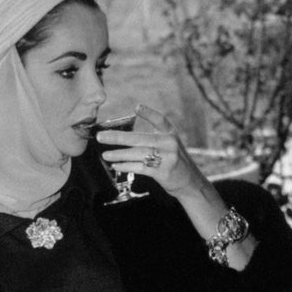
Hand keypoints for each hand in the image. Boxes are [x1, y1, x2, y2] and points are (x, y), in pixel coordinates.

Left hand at [95, 103, 212, 201]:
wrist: (190, 183)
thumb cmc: (175, 163)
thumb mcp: (171, 146)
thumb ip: (155, 139)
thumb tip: (128, 138)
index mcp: (171, 134)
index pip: (160, 120)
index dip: (149, 113)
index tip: (136, 107)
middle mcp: (170, 143)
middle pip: (140, 138)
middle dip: (118, 137)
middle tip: (101, 137)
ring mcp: (167, 157)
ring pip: (138, 154)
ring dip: (119, 154)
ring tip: (105, 155)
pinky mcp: (163, 171)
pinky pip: (140, 167)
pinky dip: (126, 166)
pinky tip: (116, 166)